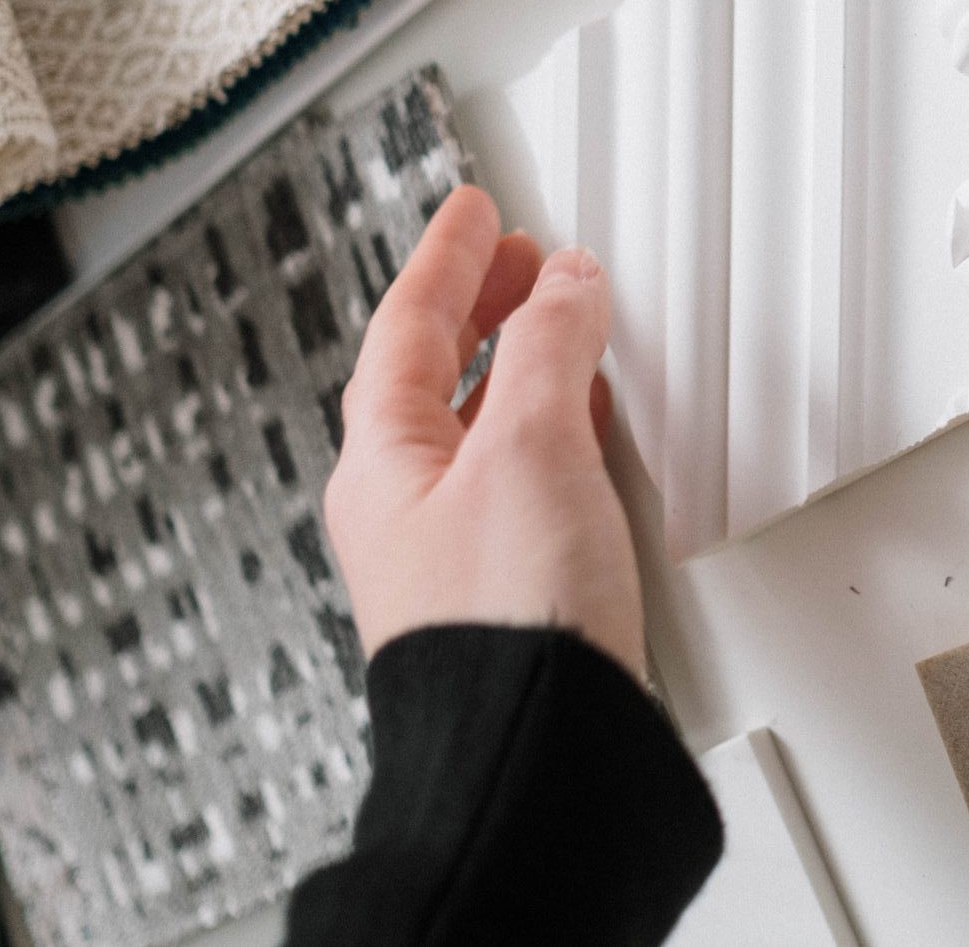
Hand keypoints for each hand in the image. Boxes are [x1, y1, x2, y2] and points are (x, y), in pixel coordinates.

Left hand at [322, 186, 646, 675]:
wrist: (532, 758)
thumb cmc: (506, 624)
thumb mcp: (529, 448)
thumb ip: (547, 352)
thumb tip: (563, 286)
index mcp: (381, 462)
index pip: (406, 325)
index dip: (448, 257)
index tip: (473, 209)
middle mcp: (405, 508)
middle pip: (432, 373)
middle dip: (481, 306)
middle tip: (520, 257)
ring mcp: (453, 553)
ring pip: (478, 424)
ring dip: (520, 362)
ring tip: (562, 323)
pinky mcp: (509, 592)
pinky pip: (518, 475)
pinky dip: (551, 426)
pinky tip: (587, 428)